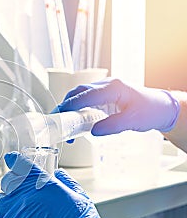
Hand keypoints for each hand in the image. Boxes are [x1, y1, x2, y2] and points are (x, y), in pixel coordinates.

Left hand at [0, 152, 113, 217]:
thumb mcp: (79, 198)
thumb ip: (66, 182)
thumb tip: (58, 174)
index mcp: (41, 183)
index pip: (20, 164)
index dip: (14, 160)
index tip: (11, 160)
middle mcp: (24, 195)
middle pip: (7, 182)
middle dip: (13, 185)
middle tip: (23, 195)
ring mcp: (12, 213)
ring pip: (0, 202)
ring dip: (7, 205)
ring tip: (20, 214)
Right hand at [54, 78, 179, 135]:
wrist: (161, 107)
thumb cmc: (150, 111)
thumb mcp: (133, 121)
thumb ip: (113, 126)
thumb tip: (93, 131)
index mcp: (114, 88)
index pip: (87, 95)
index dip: (72, 105)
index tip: (61, 115)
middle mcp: (107, 85)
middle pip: (79, 92)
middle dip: (65, 105)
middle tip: (55, 120)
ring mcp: (104, 89)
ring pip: (80, 95)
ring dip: (69, 107)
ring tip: (62, 123)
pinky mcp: (104, 96)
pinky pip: (86, 100)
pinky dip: (77, 110)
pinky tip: (75, 123)